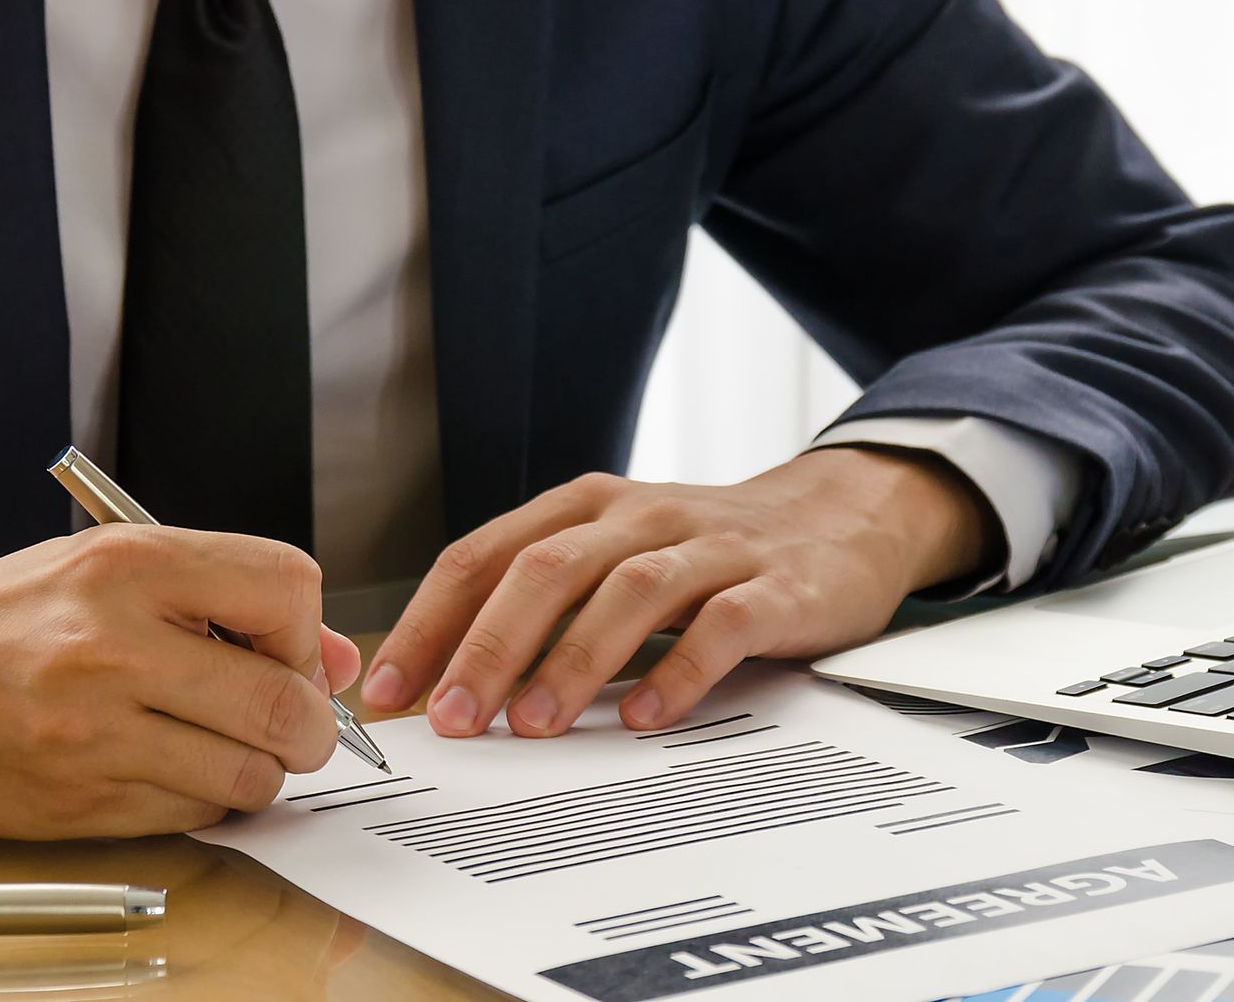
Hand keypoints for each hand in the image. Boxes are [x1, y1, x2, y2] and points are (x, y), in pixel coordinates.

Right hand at [0, 527, 360, 838]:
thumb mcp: (109, 569)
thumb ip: (228, 601)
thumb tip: (336, 658)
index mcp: (131, 563)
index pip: (289, 588)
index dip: (307, 630)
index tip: (285, 650)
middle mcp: (115, 642)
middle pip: (285, 702)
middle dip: (308, 723)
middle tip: (288, 722)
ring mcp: (94, 729)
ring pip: (250, 774)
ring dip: (258, 770)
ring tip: (217, 745)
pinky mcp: (76, 800)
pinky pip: (193, 814)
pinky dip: (203, 800)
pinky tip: (167, 769)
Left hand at [360, 447, 996, 737]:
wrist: (841, 518)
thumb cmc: (709, 551)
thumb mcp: (618, 555)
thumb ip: (548, 602)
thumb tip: (450, 680)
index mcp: (588, 507)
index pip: (487, 554)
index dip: (433, 621)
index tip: (392, 688)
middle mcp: (641, 517)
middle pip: (548, 570)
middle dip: (489, 645)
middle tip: (452, 718)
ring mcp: (711, 548)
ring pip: (629, 592)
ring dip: (573, 660)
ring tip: (534, 726)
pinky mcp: (774, 586)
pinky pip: (721, 625)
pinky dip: (678, 671)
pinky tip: (645, 717)